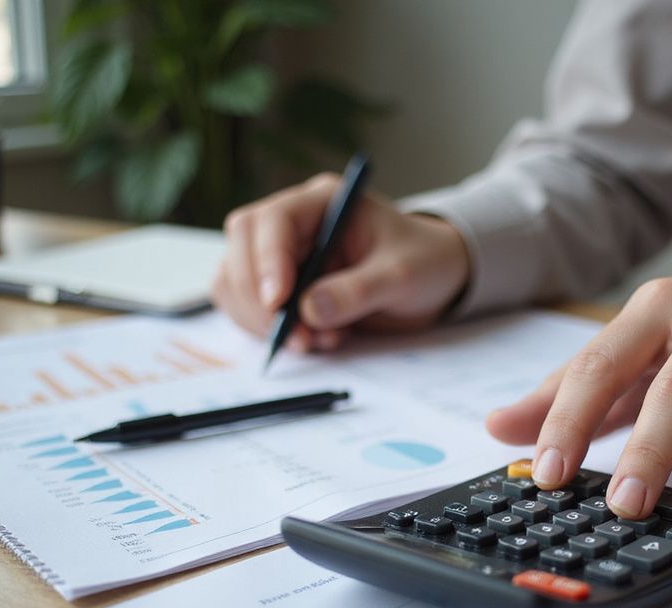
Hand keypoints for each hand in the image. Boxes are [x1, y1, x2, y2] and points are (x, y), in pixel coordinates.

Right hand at [212, 173, 470, 350]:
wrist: (435, 279)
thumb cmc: (424, 262)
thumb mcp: (402, 276)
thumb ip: (358, 291)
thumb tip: (309, 310)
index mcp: (322, 202)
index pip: (272, 221)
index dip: (267, 262)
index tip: (279, 303)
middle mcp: (294, 223)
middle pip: (241, 248)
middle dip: (259, 299)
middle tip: (295, 338)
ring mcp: (282, 254)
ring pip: (236, 281)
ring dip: (262, 321)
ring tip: (315, 341)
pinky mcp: (281, 287)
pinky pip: (249, 308)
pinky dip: (269, 331)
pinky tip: (314, 340)